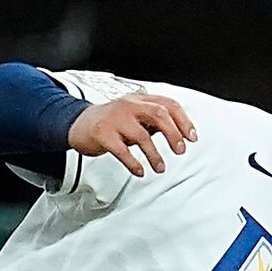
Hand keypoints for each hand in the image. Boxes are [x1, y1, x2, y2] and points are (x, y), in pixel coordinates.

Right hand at [67, 92, 195, 176]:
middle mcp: (129, 105)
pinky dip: (134, 163)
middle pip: (158, 114)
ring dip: (155, 154)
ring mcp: (115, 119)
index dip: (183, 120)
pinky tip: (140, 171)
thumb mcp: (135, 117)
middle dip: (173, 134)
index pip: (168, 104)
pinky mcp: (103, 134)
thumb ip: (155, 122)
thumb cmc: (111, 122)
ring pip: (142, 134)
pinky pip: (122, 150)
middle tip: (180, 151)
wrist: (79, 124)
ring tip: (160, 167)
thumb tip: (179, 134)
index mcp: (140, 100)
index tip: (191, 137)